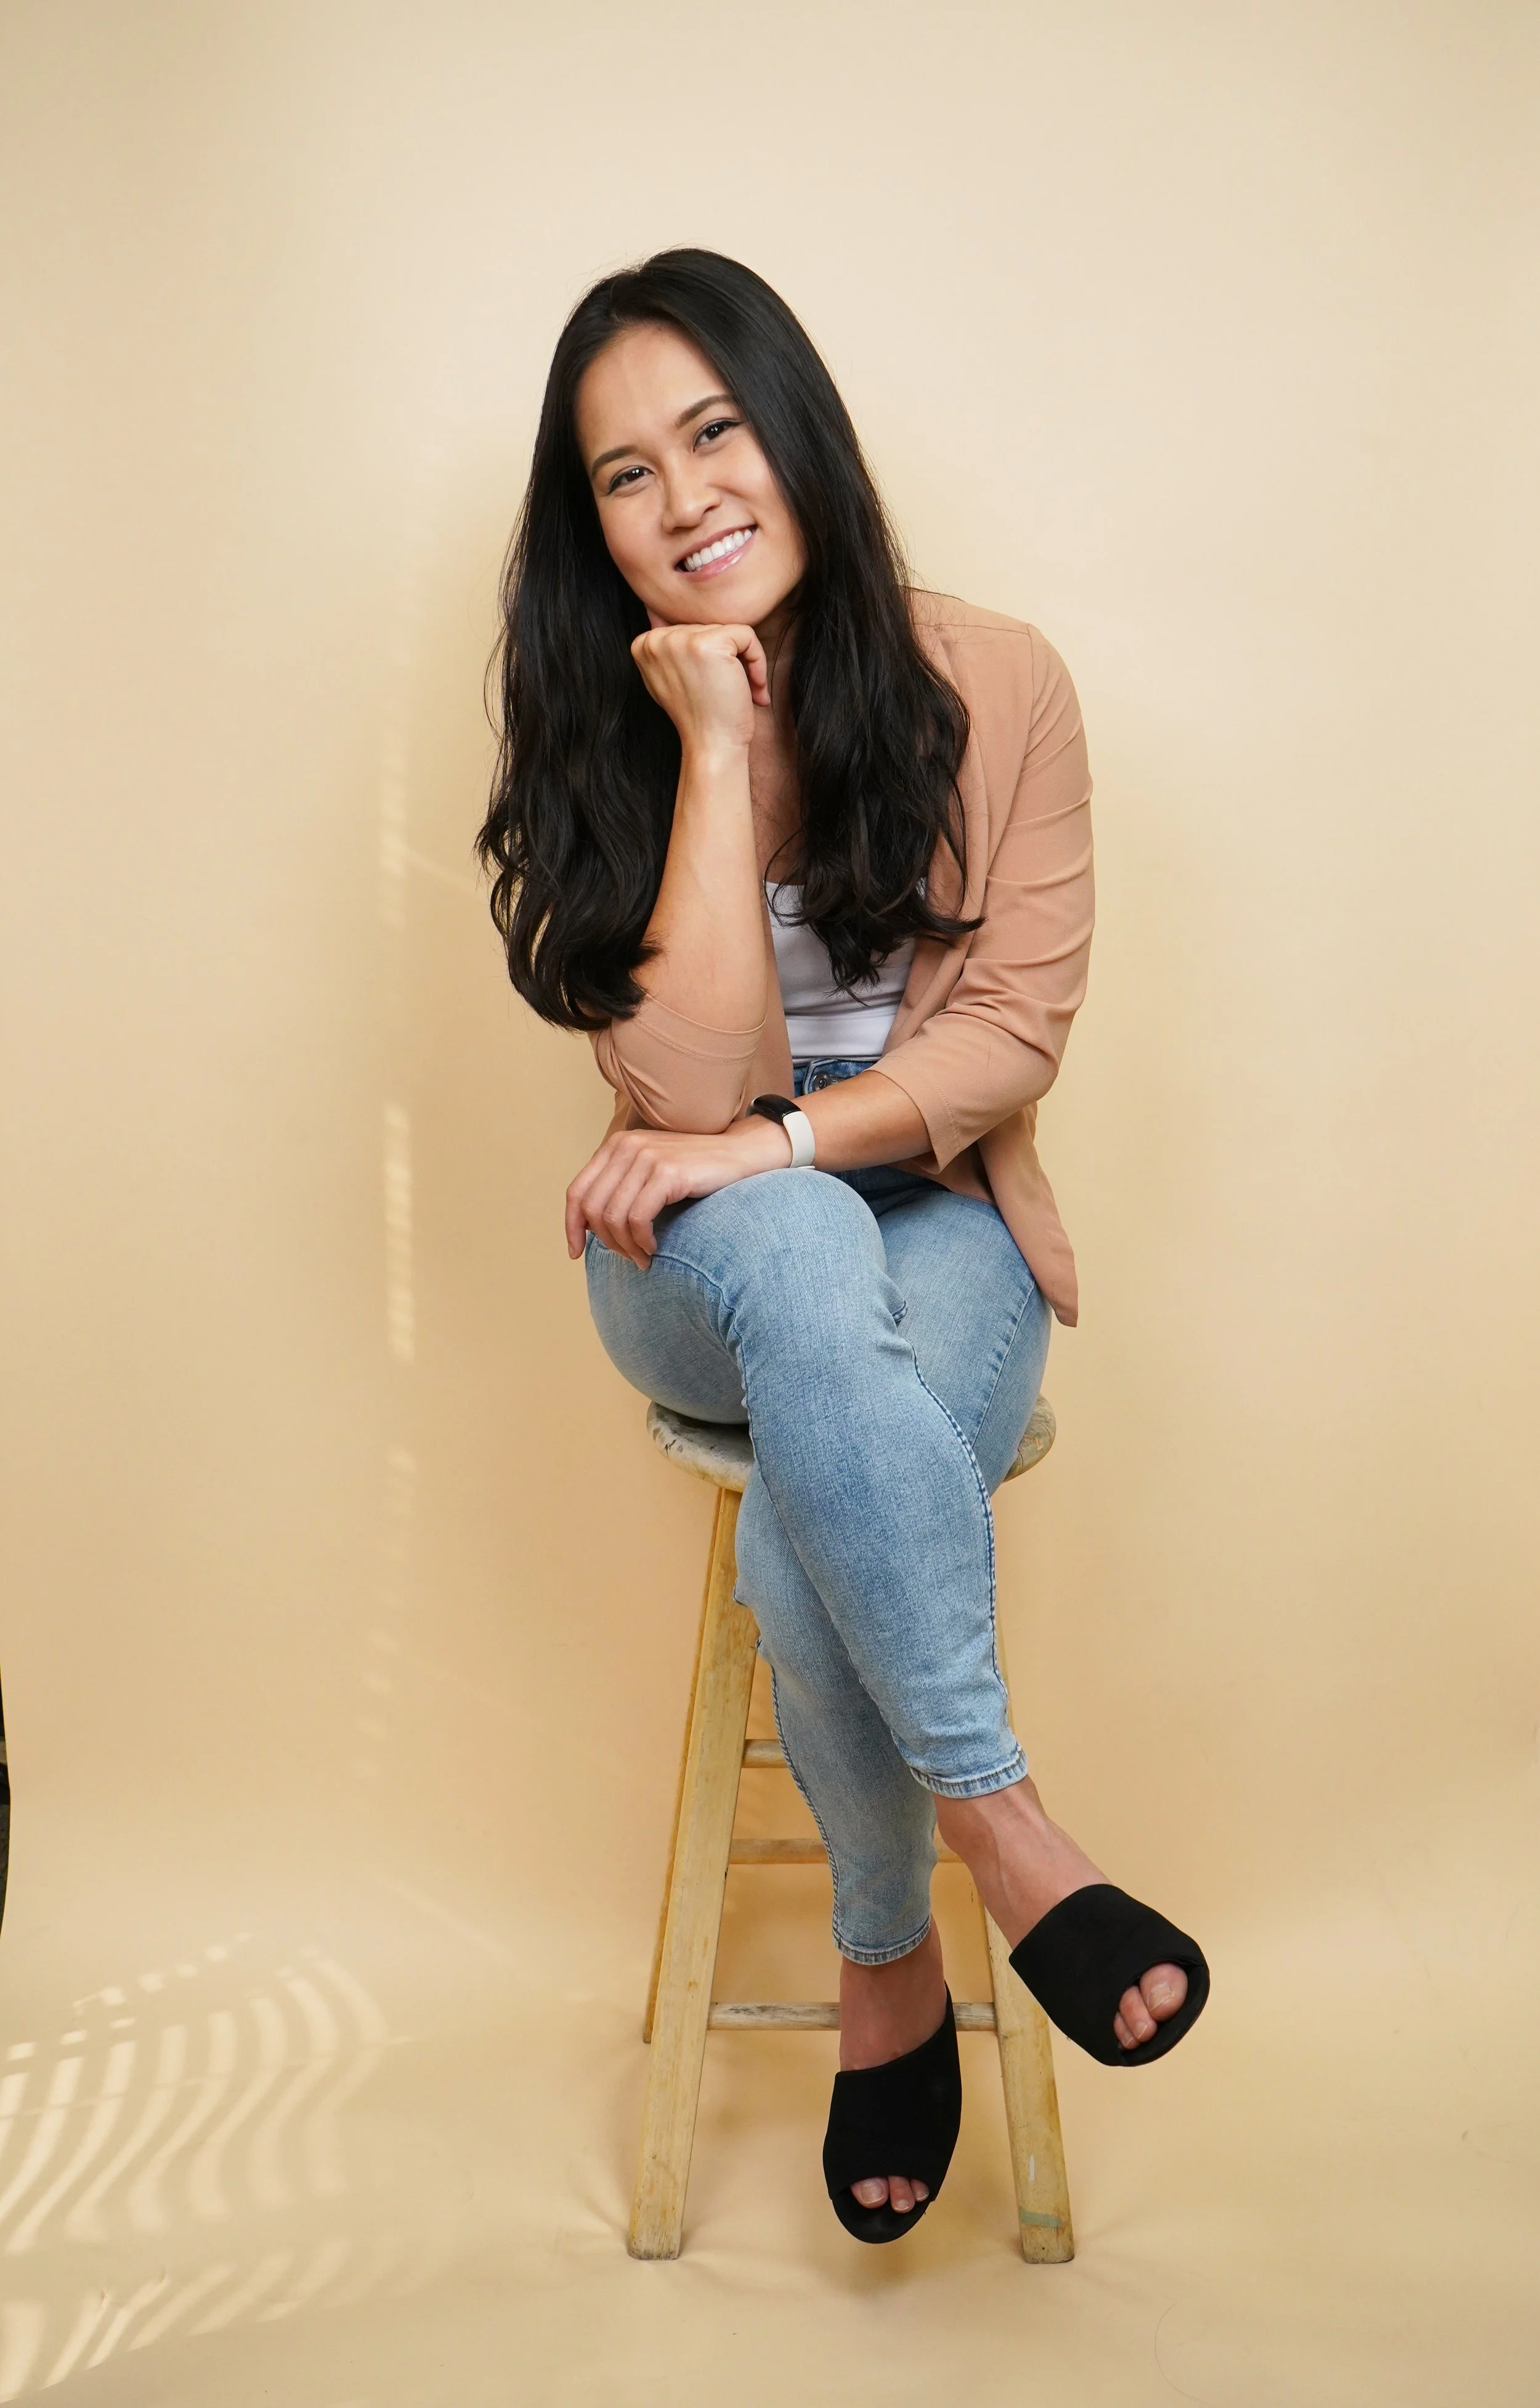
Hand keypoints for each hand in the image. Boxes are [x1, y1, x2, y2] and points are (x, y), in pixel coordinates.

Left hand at [566, 1116, 789, 1268]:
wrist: (741, 1156)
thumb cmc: (696, 1172)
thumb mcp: (651, 1173)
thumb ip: (622, 1189)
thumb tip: (589, 1228)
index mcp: (616, 1145)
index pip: (577, 1192)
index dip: (571, 1227)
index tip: (576, 1253)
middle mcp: (626, 1146)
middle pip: (592, 1208)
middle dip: (605, 1242)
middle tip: (627, 1259)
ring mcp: (646, 1157)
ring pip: (613, 1217)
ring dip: (625, 1247)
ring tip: (643, 1258)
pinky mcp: (667, 1172)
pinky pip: (637, 1219)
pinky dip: (641, 1241)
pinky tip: (654, 1248)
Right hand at [630, 615, 770, 755]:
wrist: (711, 746)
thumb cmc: (699, 716)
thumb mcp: (671, 678)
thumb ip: (668, 648)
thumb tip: (658, 611)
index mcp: (643, 644)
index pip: (690, 630)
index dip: (709, 658)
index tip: (712, 686)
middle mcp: (656, 639)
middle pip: (709, 628)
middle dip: (728, 659)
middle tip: (731, 692)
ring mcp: (681, 640)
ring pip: (729, 631)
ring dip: (745, 663)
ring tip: (743, 693)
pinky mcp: (709, 643)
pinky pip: (747, 635)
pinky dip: (758, 662)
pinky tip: (754, 691)